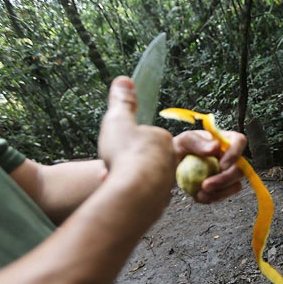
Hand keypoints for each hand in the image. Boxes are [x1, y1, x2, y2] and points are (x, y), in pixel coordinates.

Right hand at [98, 76, 176, 195]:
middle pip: (143, 160)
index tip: (116, 149)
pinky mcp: (160, 203)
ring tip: (111, 180)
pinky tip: (116, 194)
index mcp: (164, 140)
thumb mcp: (119, 120)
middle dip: (125, 163)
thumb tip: (124, 80)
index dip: (126, 144)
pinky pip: (140, 197)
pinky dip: (127, 195)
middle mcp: (170, 161)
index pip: (144, 139)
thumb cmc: (127, 154)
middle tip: (111, 166)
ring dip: (124, 179)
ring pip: (141, 179)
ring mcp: (167, 183)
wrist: (134, 192)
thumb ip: (121, 102)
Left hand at [172, 129, 246, 203]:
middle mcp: (230, 157)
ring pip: (235, 185)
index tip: (221, 165)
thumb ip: (197, 142)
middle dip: (224, 180)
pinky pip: (224, 195)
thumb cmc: (180, 149)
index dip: (235, 154)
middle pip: (240, 169)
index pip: (239, 141)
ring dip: (219, 192)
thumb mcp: (184, 141)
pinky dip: (212, 198)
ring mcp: (228, 173)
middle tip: (205, 185)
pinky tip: (198, 195)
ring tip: (200, 192)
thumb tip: (215, 147)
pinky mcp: (223, 187)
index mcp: (224, 141)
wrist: (173, 166)